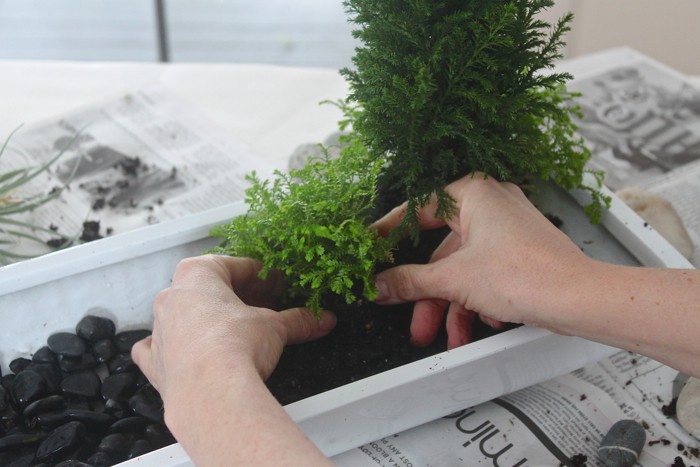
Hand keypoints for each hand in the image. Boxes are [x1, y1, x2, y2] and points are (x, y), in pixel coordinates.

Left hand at [132, 255, 335, 402]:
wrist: (210, 393)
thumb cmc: (234, 347)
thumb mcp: (274, 327)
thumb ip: (297, 320)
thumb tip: (321, 319)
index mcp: (197, 274)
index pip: (236, 266)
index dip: (262, 275)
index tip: (276, 283)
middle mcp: (172, 297)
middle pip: (208, 289)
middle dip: (235, 296)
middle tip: (262, 307)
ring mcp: (160, 329)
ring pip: (182, 314)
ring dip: (204, 318)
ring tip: (232, 330)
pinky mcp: (155, 362)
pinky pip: (156, 349)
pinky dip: (170, 348)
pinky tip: (186, 352)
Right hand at [373, 173, 589, 348]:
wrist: (578, 299)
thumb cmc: (526, 273)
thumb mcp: (454, 279)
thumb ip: (410, 281)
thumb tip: (380, 285)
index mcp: (473, 193)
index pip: (417, 210)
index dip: (389, 233)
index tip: (371, 249)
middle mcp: (491, 204)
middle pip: (441, 250)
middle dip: (428, 293)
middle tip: (408, 314)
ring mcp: (506, 229)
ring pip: (463, 268)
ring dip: (451, 306)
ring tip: (444, 336)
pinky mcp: (519, 252)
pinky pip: (484, 274)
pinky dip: (476, 301)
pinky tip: (478, 324)